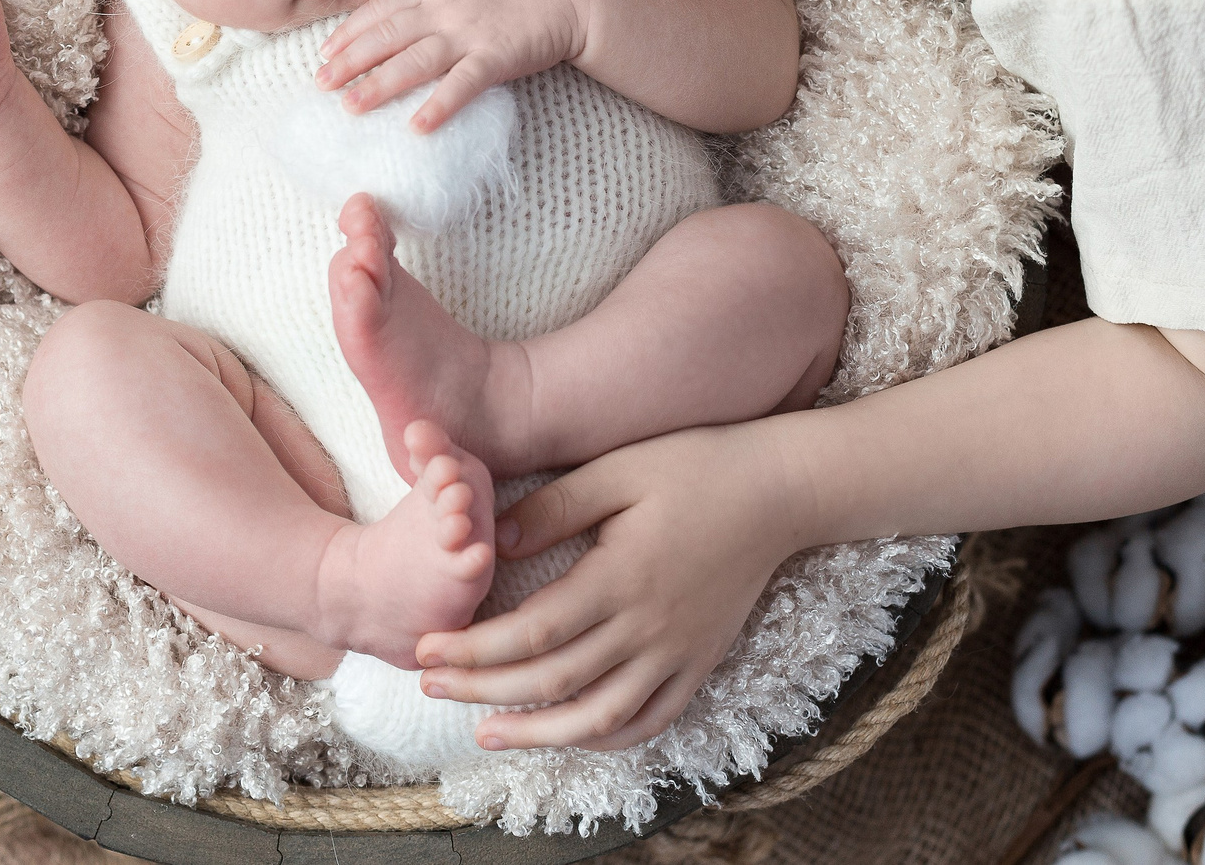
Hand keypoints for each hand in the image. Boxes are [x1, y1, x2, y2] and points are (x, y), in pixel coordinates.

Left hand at [314, 0, 587, 129]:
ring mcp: (470, 33)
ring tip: (351, 107)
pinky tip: (417, 126)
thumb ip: (434, 1)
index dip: (350, 30)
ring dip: (379, 84)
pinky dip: (438, 105)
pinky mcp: (496, 58)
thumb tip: (399, 20)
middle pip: (387, 35)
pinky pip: (462, 84)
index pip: (382, 7)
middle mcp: (446, 9)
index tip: (325, 51)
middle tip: (321, 84)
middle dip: (350, 60)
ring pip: (414, 60)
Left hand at [410, 423, 809, 750]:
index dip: (472, 649)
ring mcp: (677, 653)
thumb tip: (491, 543)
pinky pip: (650, 719)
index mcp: (620, 578)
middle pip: (552, 681)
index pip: (531, 633)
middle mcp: (647, 627)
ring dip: (537, 734)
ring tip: (484, 733)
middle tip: (430, 687)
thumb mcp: (618, 469)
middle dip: (483, 689)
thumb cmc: (694, 466)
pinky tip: (567, 736)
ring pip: (599, 717)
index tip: (426, 647)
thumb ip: (555, 508)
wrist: (779, 490)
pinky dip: (605, 738)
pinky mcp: (699, 663)